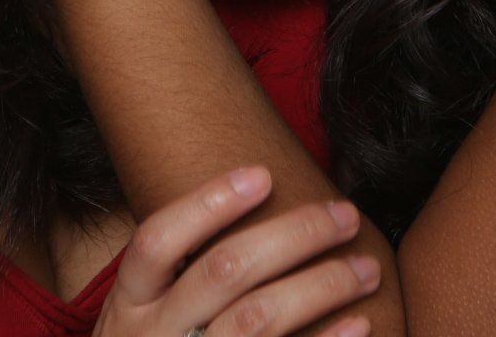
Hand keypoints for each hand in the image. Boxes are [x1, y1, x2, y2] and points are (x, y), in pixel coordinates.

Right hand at [96, 166, 377, 336]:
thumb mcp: (141, 319)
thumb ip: (178, 275)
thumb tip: (257, 199)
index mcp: (129, 306)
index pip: (158, 240)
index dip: (208, 204)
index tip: (262, 174)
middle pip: (224, 271)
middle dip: (293, 235)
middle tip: (345, 214)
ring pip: (257, 319)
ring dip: (321, 285)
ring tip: (366, 267)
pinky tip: (359, 324)